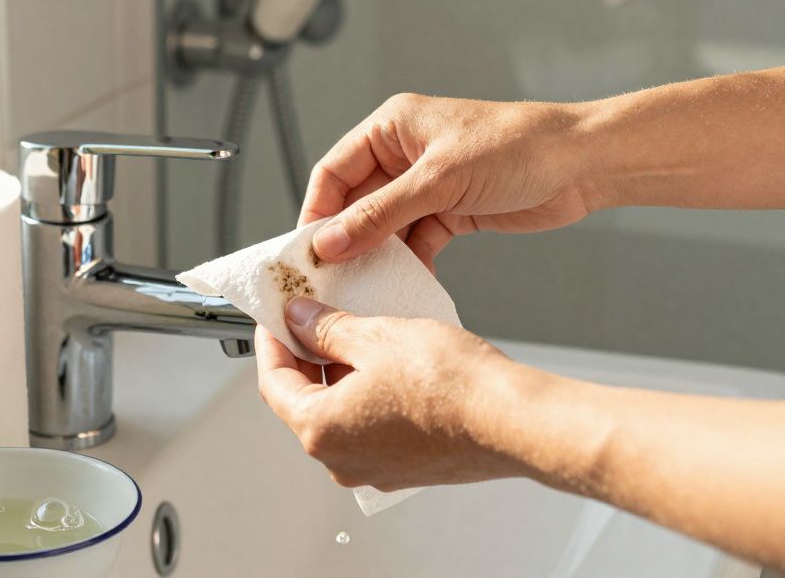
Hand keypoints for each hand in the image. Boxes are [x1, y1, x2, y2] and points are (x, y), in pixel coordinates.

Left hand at [255, 296, 529, 490]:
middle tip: (315, 315)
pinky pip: (371, 425)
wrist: (512, 421)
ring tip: (357, 331)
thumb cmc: (451, 386)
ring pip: (340, 412)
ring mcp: (375, 469)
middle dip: (307, 354)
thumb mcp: (375, 336)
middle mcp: (341, 460)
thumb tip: (299, 319)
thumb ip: (326, 328)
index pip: (272, 381)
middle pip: (304, 399)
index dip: (272, 340)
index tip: (276, 316)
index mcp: (320, 430)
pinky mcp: (406, 467)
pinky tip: (388, 362)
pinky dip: (369, 393)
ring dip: (340, 372)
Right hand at [302, 93, 592, 268]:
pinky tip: (405, 284)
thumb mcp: (439, 180)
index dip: (316, 212)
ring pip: (384, 226)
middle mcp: (404, 153)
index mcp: (392, 127)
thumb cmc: (517, 146)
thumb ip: (380, 214)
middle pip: (356, 202)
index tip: (305, 252)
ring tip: (364, 288)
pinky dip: (410, 262)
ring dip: (376, 255)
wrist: (583, 164)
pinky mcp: (451, 210)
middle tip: (329, 278)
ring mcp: (427, 184)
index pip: (334, 171)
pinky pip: (416, 240)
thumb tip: (330, 241)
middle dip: (344, 240)